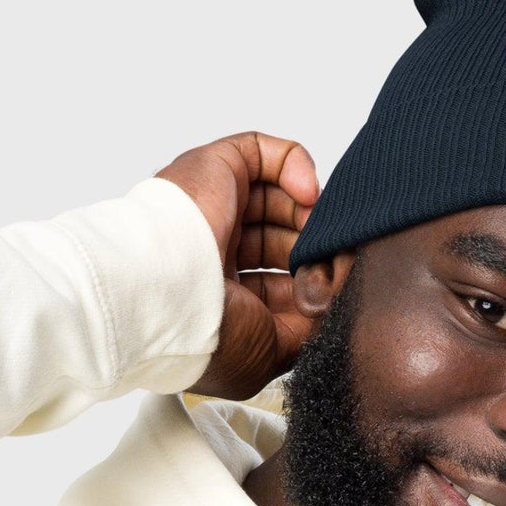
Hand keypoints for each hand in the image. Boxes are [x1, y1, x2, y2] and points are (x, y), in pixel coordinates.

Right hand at [154, 131, 319, 400]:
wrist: (168, 297)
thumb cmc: (203, 333)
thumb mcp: (270, 353)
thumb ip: (307, 328)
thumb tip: (337, 300)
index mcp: (219, 299)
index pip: (277, 283)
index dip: (308, 285)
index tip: (331, 293)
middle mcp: (214, 254)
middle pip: (281, 239)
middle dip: (312, 251)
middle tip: (330, 263)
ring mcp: (213, 210)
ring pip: (276, 196)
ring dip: (308, 214)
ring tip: (320, 233)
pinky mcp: (215, 169)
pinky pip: (263, 152)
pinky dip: (296, 166)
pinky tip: (306, 194)